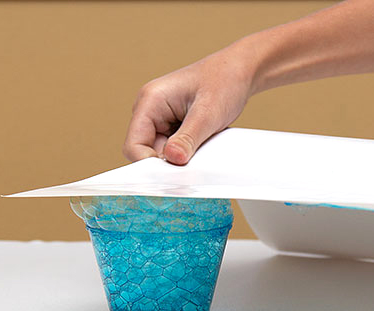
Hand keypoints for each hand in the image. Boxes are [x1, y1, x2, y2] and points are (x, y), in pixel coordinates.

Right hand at [123, 46, 255, 164]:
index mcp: (150, 101)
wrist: (240, 72)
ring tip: (201, 146)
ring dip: (179, 157)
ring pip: (160, 153)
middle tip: (192, 164)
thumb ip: (188, 138)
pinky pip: (173, 149)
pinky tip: (202, 144)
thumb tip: (172, 160)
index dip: (148, 164)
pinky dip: (186, 153)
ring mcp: (160, 119)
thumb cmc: (224, 80)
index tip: (170, 176)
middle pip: (145, 152)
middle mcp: (149, 110)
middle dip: (167, 162)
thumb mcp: (208, 113)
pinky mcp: (172, 126)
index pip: (133, 145)